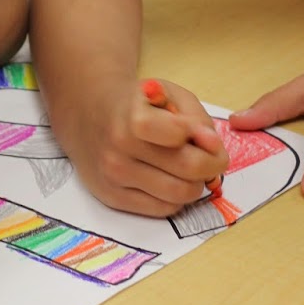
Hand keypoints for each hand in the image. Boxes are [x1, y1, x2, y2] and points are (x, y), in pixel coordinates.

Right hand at [73, 78, 228, 216]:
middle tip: (210, 158)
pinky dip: (175, 198)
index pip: (178, 135)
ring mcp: (114, 176)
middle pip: (188, 169)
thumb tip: (214, 148)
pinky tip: (168, 180)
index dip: (205, 139)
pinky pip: (164, 210)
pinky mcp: (112, 198)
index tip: (208, 138)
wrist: (89, 115)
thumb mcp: (168, 94)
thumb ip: (197, 118)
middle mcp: (119, 148)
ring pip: (180, 195)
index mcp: (134, 116)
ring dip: (194, 184)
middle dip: (211, 165)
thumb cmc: (137, 105)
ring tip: (187, 169)